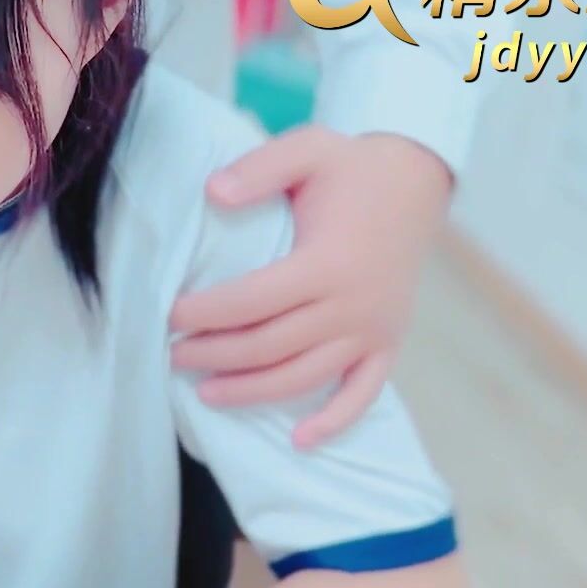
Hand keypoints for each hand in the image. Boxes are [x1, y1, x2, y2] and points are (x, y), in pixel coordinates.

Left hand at [170, 127, 452, 447]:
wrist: (416, 182)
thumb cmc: (352, 168)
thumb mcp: (307, 147)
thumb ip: (258, 168)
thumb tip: (212, 193)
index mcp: (328, 262)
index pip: (253, 301)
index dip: (207, 314)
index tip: (170, 315)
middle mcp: (353, 305)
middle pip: (270, 346)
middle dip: (215, 355)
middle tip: (174, 355)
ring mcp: (373, 330)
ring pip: (304, 377)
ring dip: (252, 392)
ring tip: (205, 393)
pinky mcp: (388, 343)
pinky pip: (362, 394)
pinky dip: (333, 422)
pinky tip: (297, 440)